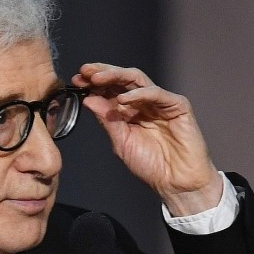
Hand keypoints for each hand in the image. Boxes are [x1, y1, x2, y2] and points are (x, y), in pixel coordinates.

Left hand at [71, 63, 222, 215]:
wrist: (175, 182)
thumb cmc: (150, 165)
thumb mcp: (120, 142)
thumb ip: (107, 120)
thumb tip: (88, 100)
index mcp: (129, 111)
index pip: (109, 90)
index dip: (93, 83)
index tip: (76, 81)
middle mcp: (143, 102)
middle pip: (122, 79)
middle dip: (102, 73)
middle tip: (85, 72)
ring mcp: (160, 102)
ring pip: (137, 79)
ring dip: (116, 76)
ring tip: (97, 79)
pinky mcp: (177, 105)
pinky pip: (156, 93)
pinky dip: (139, 94)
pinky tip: (123, 100)